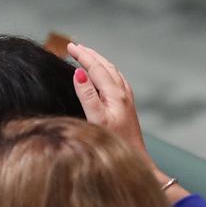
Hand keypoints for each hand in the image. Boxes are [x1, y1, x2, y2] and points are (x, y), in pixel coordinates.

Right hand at [69, 42, 188, 201]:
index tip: (69, 47)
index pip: (96, 67)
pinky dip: (105, 72)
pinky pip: (115, 80)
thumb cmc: (114, 142)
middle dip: (89, 54)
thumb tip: (79, 73)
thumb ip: (87, 95)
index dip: (82, 56)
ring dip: (98, 61)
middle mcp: (123, 93)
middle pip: (105, 66)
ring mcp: (126, 99)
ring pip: (112, 71)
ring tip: (86, 56)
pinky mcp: (127, 106)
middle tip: (74, 47)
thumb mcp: (96, 118)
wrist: (136, 159)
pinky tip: (103, 76)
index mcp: (115, 94)